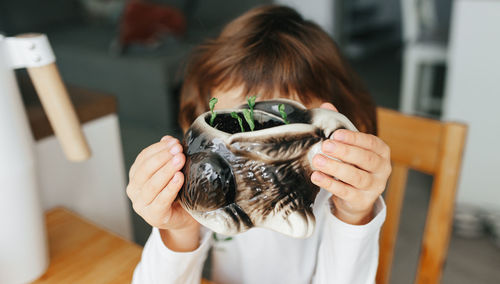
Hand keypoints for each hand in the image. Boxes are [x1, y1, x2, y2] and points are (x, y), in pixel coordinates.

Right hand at [126, 136, 198, 235]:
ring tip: (180, 160)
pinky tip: (179, 178)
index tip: (174, 142)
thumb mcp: (172, 171)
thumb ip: (169, 155)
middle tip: (178, 150)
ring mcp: (141, 205)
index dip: (158, 148)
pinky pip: (161, 200)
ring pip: (152, 185)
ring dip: (167, 171)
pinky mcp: (153, 217)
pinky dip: (170, 188)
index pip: (143, 158)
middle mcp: (134, 190)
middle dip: (162, 158)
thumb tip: (168, 138)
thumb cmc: (176, 192)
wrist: (183, 217)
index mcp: (136, 176)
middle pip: (145, 171)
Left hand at [310, 103, 391, 224]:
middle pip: (366, 159)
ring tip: (318, 160)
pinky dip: (330, 184)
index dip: (354, 138)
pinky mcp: (362, 201)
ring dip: (336, 168)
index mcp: (381, 151)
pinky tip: (316, 176)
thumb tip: (327, 106)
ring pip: (356, 177)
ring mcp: (374, 186)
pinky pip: (346, 192)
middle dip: (345, 151)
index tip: (336, 134)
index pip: (371, 142)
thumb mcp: (350, 146)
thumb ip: (340, 126)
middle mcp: (382, 168)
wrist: (356, 198)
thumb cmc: (353, 165)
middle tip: (325, 145)